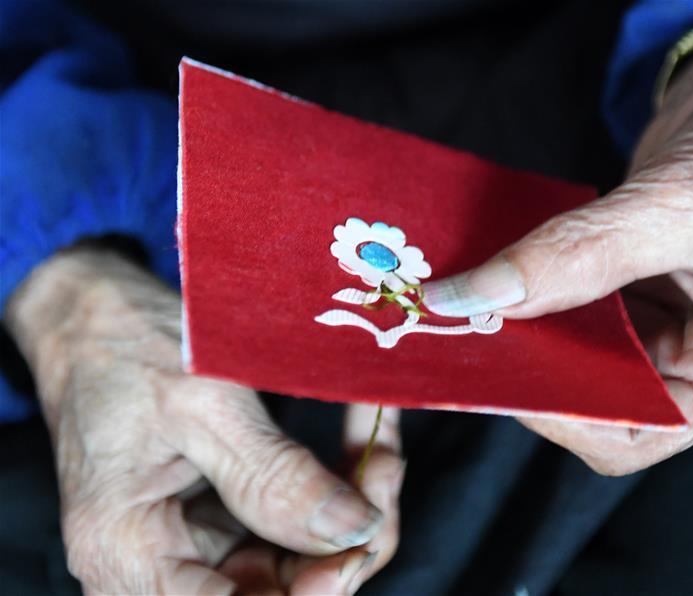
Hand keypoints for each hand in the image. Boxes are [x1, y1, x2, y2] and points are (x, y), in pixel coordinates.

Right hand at [4, 247, 404, 593]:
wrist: (95, 314)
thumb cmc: (126, 346)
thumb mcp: (203, 403)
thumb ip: (273, 476)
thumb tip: (353, 531)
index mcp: (132, 554)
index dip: (314, 589)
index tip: (363, 532)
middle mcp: (163, 565)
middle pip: (281, 589)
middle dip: (349, 536)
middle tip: (384, 466)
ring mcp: (199, 541)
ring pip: (301, 557)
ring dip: (354, 503)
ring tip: (379, 442)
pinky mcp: (227, 512)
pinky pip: (295, 518)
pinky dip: (338, 481)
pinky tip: (362, 436)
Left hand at [422, 27, 692, 474]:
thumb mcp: (674, 206)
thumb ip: (574, 256)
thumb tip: (475, 296)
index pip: (638, 432)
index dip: (563, 413)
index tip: (500, 369)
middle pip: (603, 401)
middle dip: (540, 369)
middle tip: (471, 332)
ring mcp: (671, 337)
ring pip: (582, 361)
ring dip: (531, 334)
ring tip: (472, 305)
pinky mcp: (641, 303)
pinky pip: (578, 318)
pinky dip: (539, 300)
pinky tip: (499, 279)